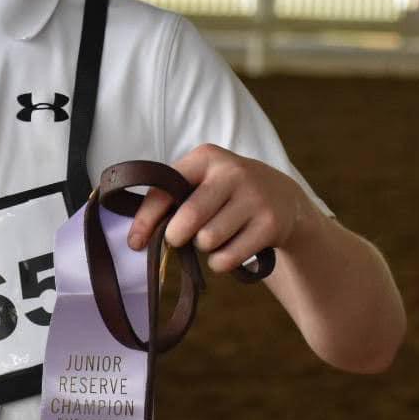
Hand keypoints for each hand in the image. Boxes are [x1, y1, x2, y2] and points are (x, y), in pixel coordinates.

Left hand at [127, 143, 308, 273]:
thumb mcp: (201, 181)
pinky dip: (219, 262)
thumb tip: (137, 239)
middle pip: (189, 218)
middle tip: (179, 238)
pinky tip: (229, 248)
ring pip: (208, 240)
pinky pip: (227, 258)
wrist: (283, 197)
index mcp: (206, 157)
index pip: (165, 190)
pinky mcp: (270, 224)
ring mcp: (255, 198)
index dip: (146, 220)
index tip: (135, 243)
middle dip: (175, 236)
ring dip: (202, 247)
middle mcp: (233, 172)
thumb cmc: (224, 192)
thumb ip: (170, 200)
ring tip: (213, 236)